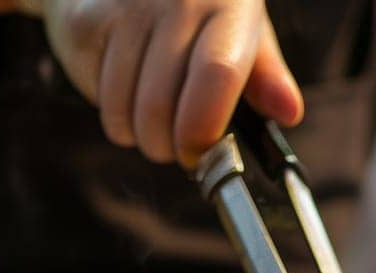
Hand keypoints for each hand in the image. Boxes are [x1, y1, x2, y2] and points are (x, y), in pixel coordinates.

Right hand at [25, 0, 303, 167]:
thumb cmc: (195, 12)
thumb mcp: (241, 32)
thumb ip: (266, 75)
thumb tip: (289, 111)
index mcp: (228, 3)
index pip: (216, 74)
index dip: (204, 129)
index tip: (202, 155)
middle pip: (163, 106)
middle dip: (168, 146)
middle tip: (176, 148)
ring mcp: (127, 8)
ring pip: (128, 112)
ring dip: (140, 137)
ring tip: (152, 123)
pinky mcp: (86, 22)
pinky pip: (100, 98)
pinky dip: (114, 114)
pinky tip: (126, 92)